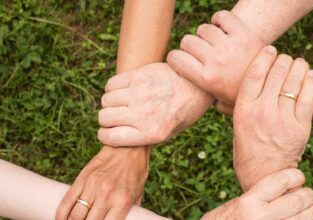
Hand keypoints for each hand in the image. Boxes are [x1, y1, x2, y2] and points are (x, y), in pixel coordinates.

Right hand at [56, 146, 149, 219]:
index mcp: (122, 202)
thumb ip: (130, 211)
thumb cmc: (136, 171)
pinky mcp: (82, 178)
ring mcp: (92, 186)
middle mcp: (106, 195)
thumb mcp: (138, 193)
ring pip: (74, 216)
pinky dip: (61, 214)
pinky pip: (67, 200)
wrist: (128, 147)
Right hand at [98, 63, 212, 146]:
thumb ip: (144, 137)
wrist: (198, 85)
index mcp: (151, 133)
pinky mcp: (139, 75)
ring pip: (106, 100)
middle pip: (104, 117)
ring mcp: (140, 93)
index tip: (109, 131)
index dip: (106, 135)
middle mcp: (143, 114)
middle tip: (117, 116)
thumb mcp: (169, 133)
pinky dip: (112, 88)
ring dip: (110, 103)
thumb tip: (117, 137)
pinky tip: (124, 90)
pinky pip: (111, 84)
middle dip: (107, 119)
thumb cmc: (183, 111)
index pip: (108, 137)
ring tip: (122, 102)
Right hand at [167, 10, 263, 110]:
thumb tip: (195, 101)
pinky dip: (219, 20)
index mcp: (207, 79)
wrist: (274, 84)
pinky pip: (222, 17)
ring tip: (212, 42)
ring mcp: (230, 46)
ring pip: (203, 29)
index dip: (175, 58)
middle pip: (187, 41)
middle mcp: (216, 61)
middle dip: (189, 46)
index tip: (180, 60)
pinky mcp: (243, 34)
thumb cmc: (246, 95)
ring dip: (205, 34)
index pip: (176, 58)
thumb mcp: (224, 104)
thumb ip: (206, 101)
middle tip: (198, 52)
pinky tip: (222, 29)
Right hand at [202, 169, 312, 219]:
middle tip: (310, 194)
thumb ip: (259, 196)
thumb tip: (287, 187)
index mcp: (249, 202)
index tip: (299, 176)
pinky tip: (305, 219)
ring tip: (312, 208)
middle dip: (309, 195)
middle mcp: (260, 217)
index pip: (281, 180)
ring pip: (305, 218)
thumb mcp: (239, 204)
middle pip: (297, 200)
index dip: (296, 175)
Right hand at [233, 47, 312, 190]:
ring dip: (298, 66)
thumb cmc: (247, 148)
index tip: (270, 49)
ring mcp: (282, 118)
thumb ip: (236, 105)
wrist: (264, 173)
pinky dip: (311, 82)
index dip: (264, 57)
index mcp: (244, 109)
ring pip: (294, 81)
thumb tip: (235, 86)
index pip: (254, 73)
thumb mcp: (236, 125)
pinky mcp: (300, 126)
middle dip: (283, 60)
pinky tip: (310, 76)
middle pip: (276, 73)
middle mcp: (262, 111)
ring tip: (299, 64)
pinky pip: (309, 96)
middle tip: (285, 58)